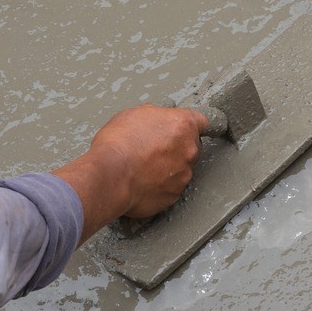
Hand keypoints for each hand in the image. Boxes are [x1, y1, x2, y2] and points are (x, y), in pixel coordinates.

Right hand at [52, 104, 206, 242]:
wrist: (109, 175)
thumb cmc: (118, 144)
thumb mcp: (134, 114)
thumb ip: (155, 116)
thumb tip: (156, 120)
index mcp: (183, 125)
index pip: (202, 121)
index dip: (190, 125)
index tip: (185, 129)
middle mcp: (189, 150)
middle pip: (192, 146)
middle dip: (177, 148)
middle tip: (154, 149)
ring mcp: (183, 175)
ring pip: (182, 169)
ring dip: (169, 168)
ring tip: (144, 167)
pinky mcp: (174, 196)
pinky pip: (171, 188)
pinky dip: (160, 186)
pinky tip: (143, 181)